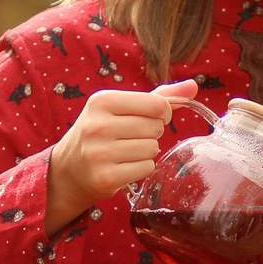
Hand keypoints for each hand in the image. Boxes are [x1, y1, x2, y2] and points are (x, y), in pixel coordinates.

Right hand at [47, 79, 195, 227]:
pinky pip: (146, 168)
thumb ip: (159, 96)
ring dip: (146, 152)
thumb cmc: (103, 131)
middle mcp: (97, 125)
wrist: (69, 167)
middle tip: (130, 137)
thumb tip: (193, 85)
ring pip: (152, 149)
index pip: (157, 104)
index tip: (150, 117)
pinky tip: (124, 166)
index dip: (162, 113)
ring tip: (125, 151)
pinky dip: (141, 168)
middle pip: (156, 127)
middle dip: (152, 133)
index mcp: (102, 101)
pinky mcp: (104, 177)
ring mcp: (99, 153)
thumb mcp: (122, 107)